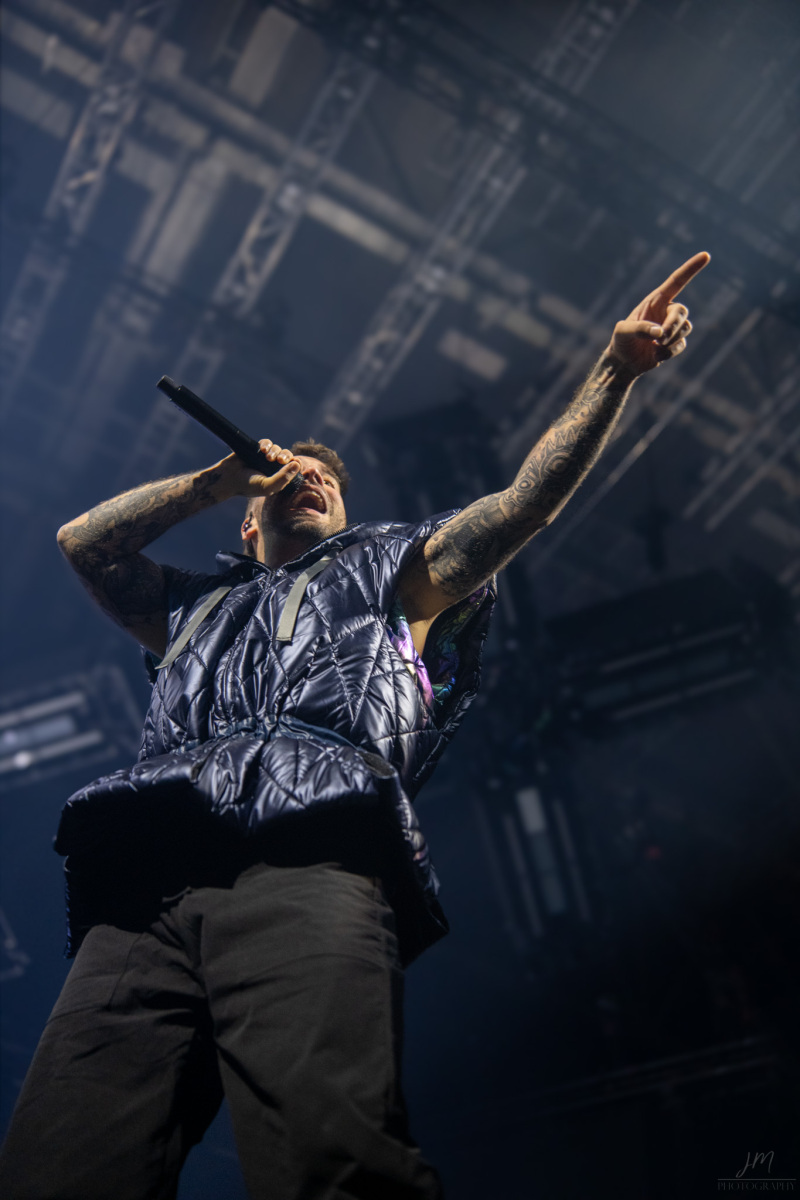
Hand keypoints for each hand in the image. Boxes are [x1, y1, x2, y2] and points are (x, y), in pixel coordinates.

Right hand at [217, 438, 300, 497]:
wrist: (228, 477)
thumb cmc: (247, 486)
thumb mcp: (267, 486)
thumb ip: (283, 477)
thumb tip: (297, 464)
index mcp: (279, 478)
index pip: (293, 469)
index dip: (296, 464)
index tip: (295, 462)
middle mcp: (274, 468)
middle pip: (287, 457)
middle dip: (286, 456)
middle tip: (280, 460)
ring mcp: (265, 458)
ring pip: (278, 449)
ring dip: (275, 451)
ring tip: (268, 457)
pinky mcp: (257, 449)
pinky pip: (267, 443)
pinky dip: (267, 444)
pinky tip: (263, 450)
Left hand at [606, 251, 710, 377]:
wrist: (624, 362)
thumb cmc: (621, 341)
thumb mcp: (623, 332)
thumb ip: (639, 329)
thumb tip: (659, 332)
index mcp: (655, 301)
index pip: (676, 282)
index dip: (691, 269)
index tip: (706, 255)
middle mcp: (666, 311)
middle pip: (682, 311)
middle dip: (673, 325)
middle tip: (660, 338)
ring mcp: (672, 327)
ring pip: (685, 328)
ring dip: (671, 339)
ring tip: (655, 347)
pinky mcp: (674, 343)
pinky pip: (681, 344)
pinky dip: (670, 352)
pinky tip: (656, 356)